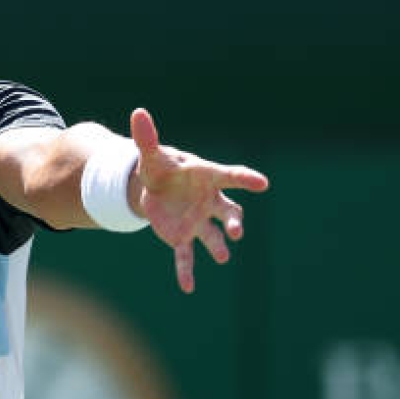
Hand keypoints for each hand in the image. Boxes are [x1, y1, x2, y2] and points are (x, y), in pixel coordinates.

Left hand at [130, 108, 269, 293]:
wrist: (153, 188)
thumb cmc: (160, 168)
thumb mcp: (151, 154)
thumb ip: (147, 137)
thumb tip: (137, 111)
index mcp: (206, 177)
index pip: (230, 176)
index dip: (246, 178)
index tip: (262, 182)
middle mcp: (209, 202)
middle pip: (229, 211)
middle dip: (234, 220)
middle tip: (237, 230)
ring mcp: (198, 221)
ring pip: (212, 236)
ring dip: (218, 246)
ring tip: (224, 257)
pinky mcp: (182, 237)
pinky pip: (186, 256)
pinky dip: (186, 270)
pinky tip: (187, 287)